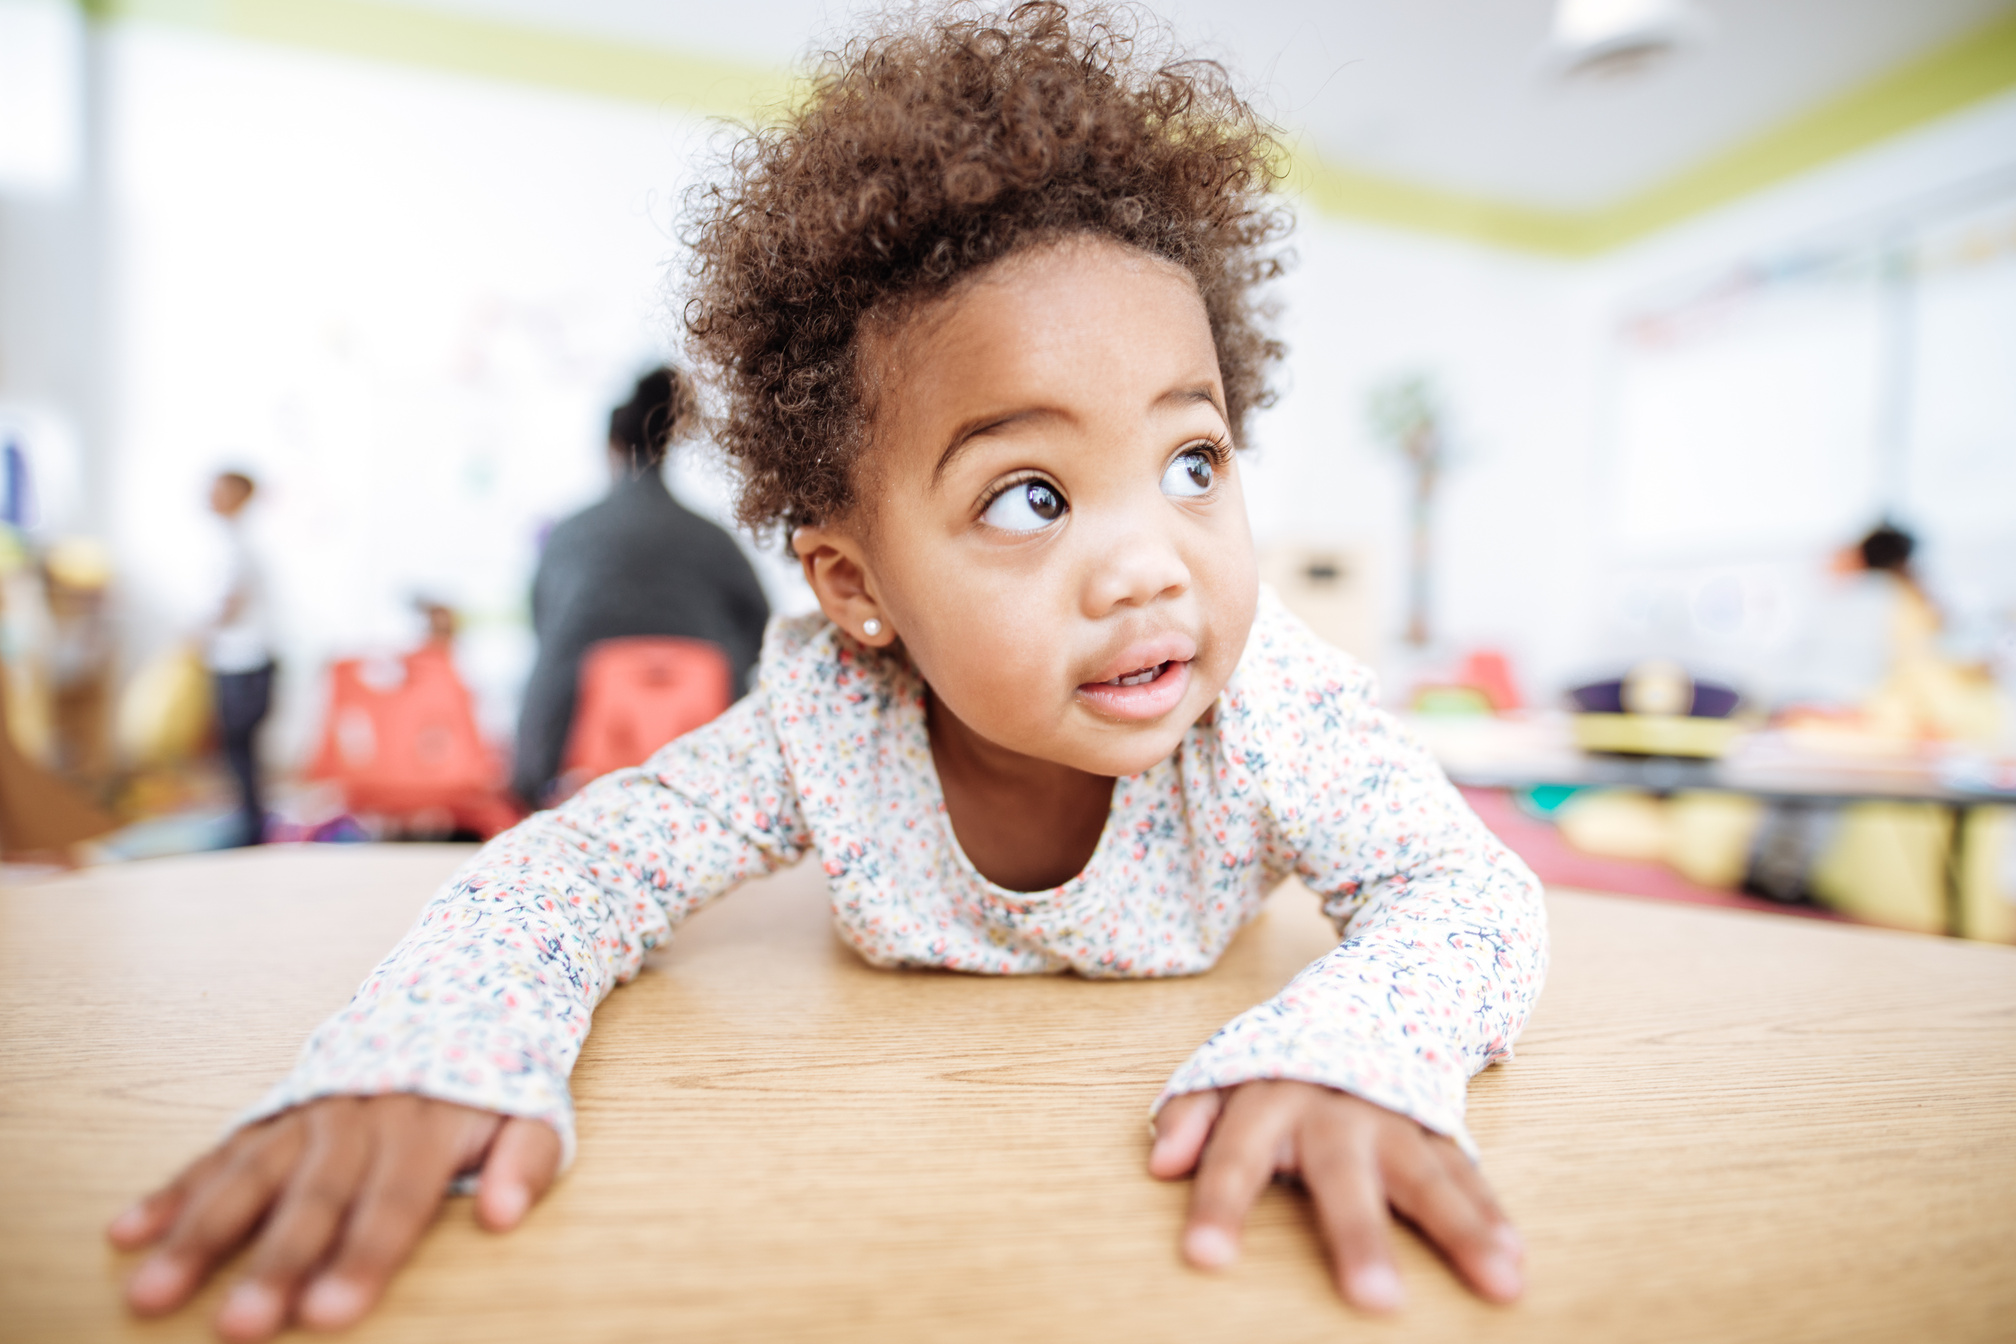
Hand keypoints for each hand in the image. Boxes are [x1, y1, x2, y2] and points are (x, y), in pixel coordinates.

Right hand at [106, 1095, 560, 1341]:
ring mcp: (309, 1110)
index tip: (327, 1315)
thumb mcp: (534, 1108)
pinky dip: (175, 1190)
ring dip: (200, 1234)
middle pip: (313, 1197)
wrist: (457, 990)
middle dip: (274, 1263)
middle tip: (238, 1325)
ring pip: (249, 1174)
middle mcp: (359, 1117)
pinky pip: (221, 1150)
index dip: (361, 1259)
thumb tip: (504, 1215)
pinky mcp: (276, 1109)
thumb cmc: (494, 1078)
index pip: (394, 1203)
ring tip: (153, 1292)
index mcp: (426, 1126)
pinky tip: (130, 1232)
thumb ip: (525, 1161)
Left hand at [1148, 1081, 1521, 1312]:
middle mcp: (1336, 1109)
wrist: (1358, 1001)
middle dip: (1361, 1236)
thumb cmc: (1279, 1066)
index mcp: (1271, 1098)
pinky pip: (1466, 1173)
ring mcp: (1394, 1117)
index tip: (1206, 1259)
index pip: (1236, 1155)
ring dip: (1462, 1231)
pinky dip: (1491, 1216)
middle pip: (1346, 1176)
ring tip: (1496, 1283)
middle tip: (1375, 1302)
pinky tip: (1513, 1263)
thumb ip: (1189, 1116)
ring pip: (1428, 1175)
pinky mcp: (1436, 1125)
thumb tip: (1160, 1163)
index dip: (1220, 1204)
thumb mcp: (1225, 1075)